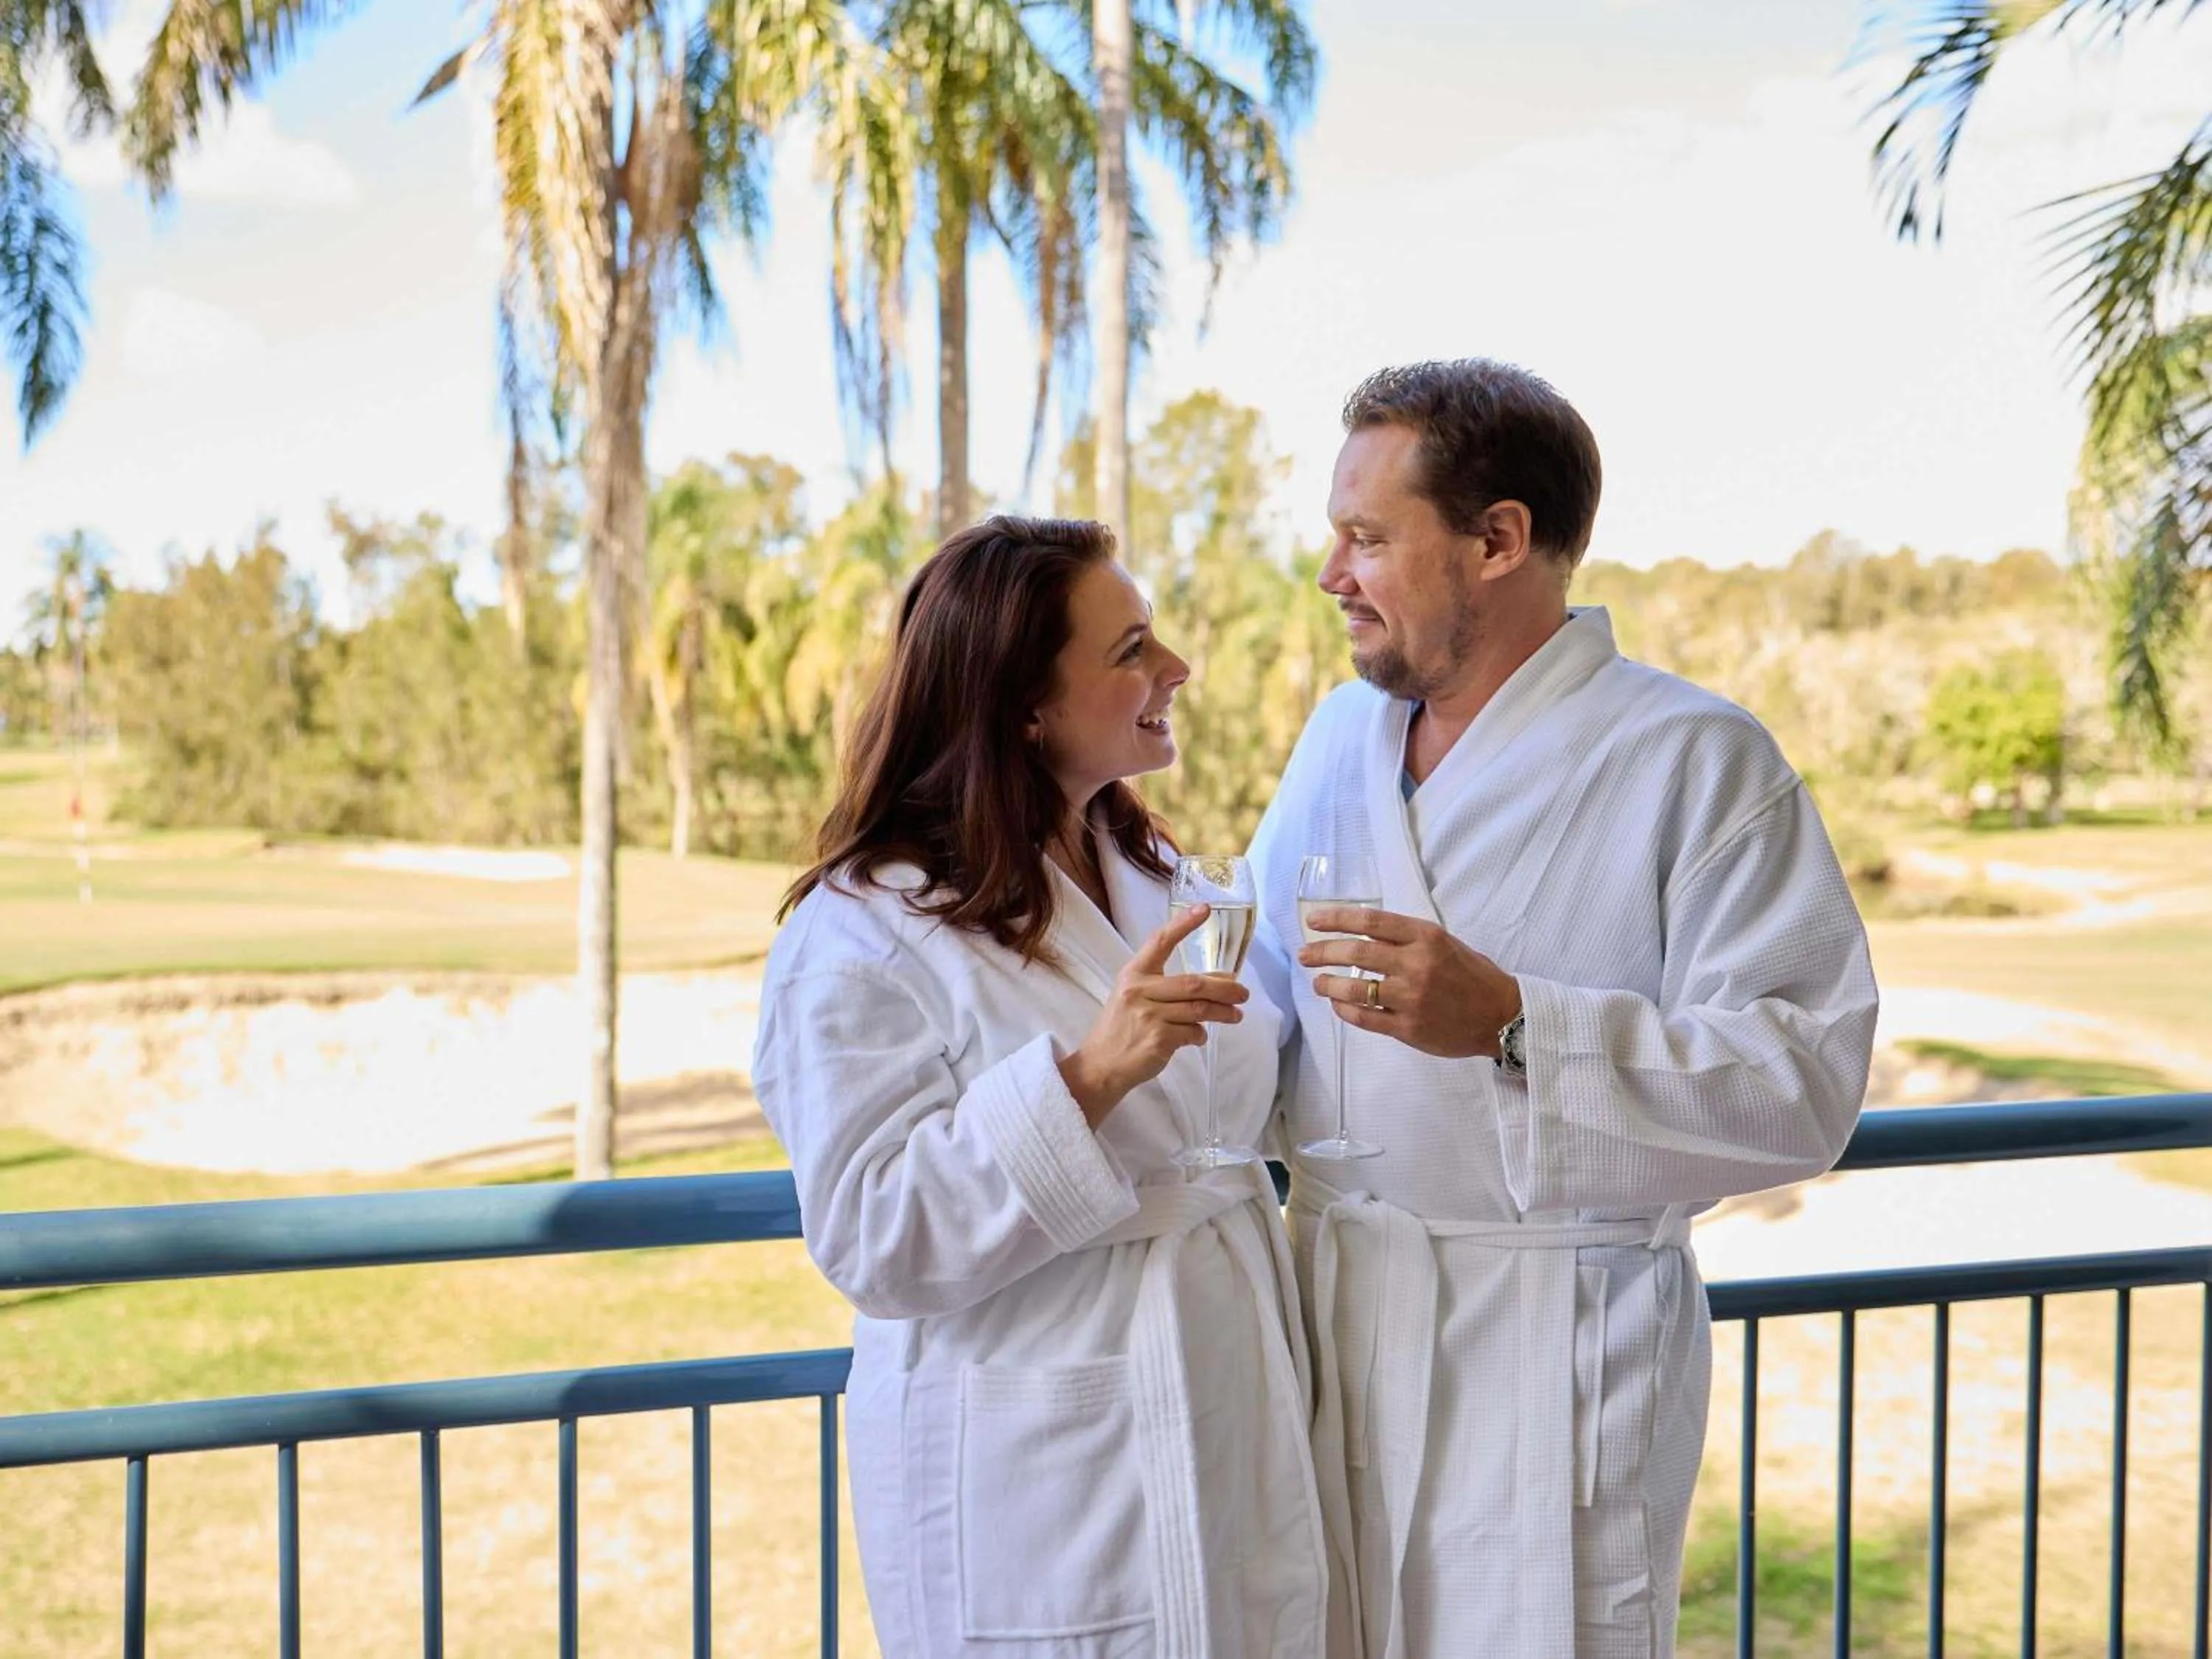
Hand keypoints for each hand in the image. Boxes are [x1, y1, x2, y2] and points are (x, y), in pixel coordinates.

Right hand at [1060, 904, 1248, 1124]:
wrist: (1100, 1066)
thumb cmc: (1120, 1030)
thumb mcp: (1132, 998)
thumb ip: (1164, 987)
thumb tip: (1214, 981)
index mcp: (1133, 974)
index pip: (1160, 941)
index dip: (1183, 924)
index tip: (1205, 909)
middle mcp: (1139, 990)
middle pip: (1193, 983)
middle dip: (1225, 988)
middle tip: (1244, 993)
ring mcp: (1149, 1015)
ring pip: (1199, 1009)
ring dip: (1223, 1013)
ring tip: (1236, 1015)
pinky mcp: (1158, 1039)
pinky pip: (1193, 1033)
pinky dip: (1200, 1035)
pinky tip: (1199, 1038)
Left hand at [1297, 905, 1520, 1059]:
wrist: (1502, 1016)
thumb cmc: (1473, 976)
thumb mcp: (1445, 943)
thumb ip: (1408, 939)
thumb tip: (1363, 934)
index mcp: (1426, 937)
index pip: (1371, 922)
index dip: (1337, 919)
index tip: (1314, 920)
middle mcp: (1416, 965)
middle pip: (1355, 952)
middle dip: (1322, 951)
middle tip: (1304, 954)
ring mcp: (1411, 998)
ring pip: (1355, 988)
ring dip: (1328, 983)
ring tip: (1317, 982)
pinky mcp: (1408, 1028)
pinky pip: (1365, 1018)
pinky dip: (1345, 1009)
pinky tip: (1338, 1004)